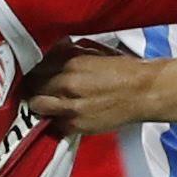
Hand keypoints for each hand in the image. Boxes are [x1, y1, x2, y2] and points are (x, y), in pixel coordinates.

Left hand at [22, 49, 169, 133]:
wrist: (144, 92)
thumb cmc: (124, 71)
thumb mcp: (95, 51)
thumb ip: (70, 51)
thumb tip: (54, 50)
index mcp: (70, 62)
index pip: (36, 66)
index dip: (34, 70)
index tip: (35, 72)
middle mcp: (66, 84)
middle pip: (32, 86)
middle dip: (33, 86)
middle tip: (36, 87)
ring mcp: (70, 107)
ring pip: (37, 106)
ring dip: (38, 104)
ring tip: (44, 102)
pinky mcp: (77, 125)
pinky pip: (53, 124)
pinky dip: (54, 120)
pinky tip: (61, 115)